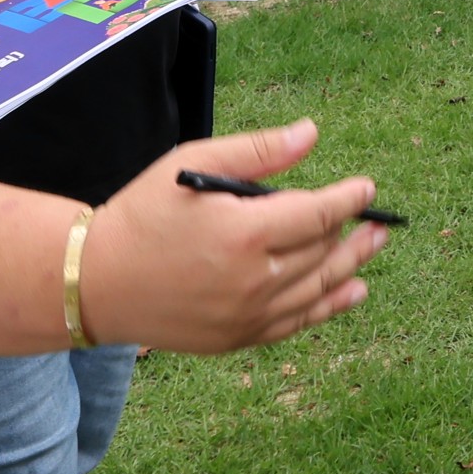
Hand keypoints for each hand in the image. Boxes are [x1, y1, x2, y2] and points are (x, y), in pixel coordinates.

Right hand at [79, 119, 385, 353]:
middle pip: (322, 253)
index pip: (318, 214)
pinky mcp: (235, 340)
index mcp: (243, 233)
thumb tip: (312, 133)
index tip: (366, 189)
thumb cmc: (142, 214)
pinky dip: (328, 307)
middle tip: (379, 221)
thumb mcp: (193, 164)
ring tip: (373, 247)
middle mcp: (251, 281)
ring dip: (350, 267)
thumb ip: (258, 151)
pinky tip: (351, 291)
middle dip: (354, 234)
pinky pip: (295, 323)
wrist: (94, 281)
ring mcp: (245, 317)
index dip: (348, 200)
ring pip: (317, 291)